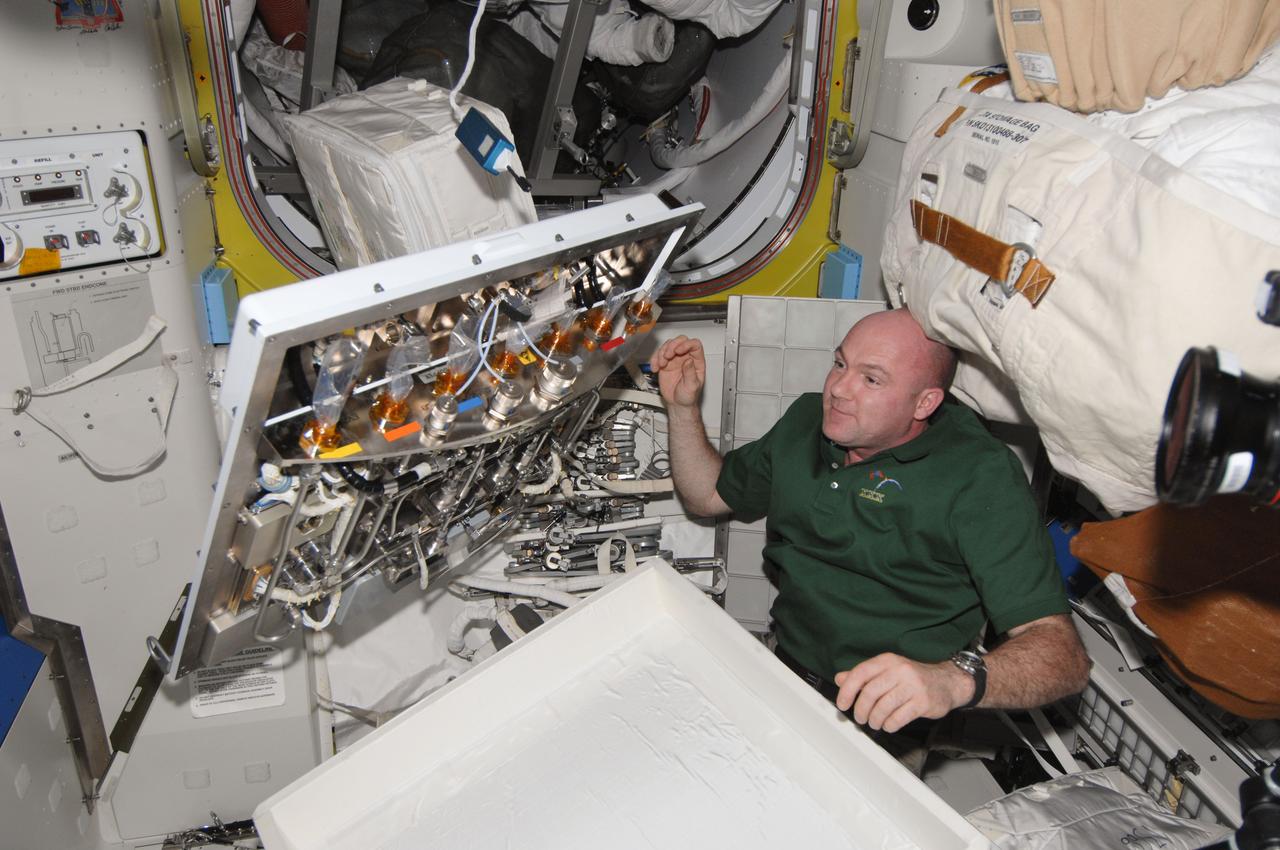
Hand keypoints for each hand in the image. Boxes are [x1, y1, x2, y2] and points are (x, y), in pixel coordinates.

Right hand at [652, 335, 705, 409]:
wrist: (677, 404)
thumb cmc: (688, 397)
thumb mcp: (692, 386)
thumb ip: (690, 373)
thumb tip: (688, 361)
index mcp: (697, 362)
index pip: (694, 345)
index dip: (686, 344)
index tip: (678, 351)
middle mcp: (686, 358)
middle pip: (680, 341)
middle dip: (672, 346)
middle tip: (667, 356)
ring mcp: (675, 360)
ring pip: (668, 346)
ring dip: (661, 353)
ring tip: (661, 365)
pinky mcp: (665, 364)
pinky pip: (658, 355)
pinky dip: (654, 359)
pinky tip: (655, 368)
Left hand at [833, 653, 973, 732]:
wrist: (947, 682)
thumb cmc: (913, 678)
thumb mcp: (888, 670)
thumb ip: (864, 675)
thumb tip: (840, 679)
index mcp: (888, 660)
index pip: (860, 673)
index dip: (847, 690)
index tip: (842, 704)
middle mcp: (900, 670)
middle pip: (870, 693)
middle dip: (861, 710)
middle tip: (860, 718)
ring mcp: (913, 686)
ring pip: (883, 707)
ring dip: (875, 720)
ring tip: (875, 723)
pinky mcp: (923, 702)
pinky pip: (898, 718)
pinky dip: (889, 725)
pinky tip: (889, 724)